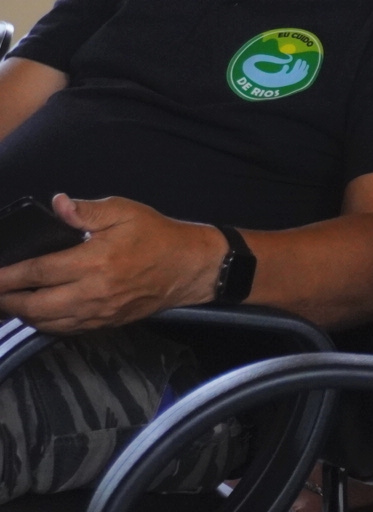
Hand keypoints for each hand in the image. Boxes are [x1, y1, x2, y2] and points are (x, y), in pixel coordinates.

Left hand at [0, 195, 226, 333]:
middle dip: (8, 300)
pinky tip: (39, 313)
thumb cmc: (158, 236)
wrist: (191, 267)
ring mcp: (99, 312)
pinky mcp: (106, 323)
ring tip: (11, 302)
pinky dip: (45, 323)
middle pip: (35, 306)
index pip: (37, 273)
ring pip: (47, 322)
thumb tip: (57, 204)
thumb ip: (87, 210)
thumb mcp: (125, 212)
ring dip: (24, 314)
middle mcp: (92, 293)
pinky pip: (66, 330)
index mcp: (93, 262)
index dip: (7, 277)